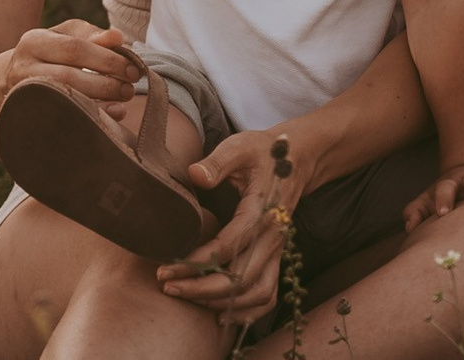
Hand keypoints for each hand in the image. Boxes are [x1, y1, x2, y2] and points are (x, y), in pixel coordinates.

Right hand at [0, 19, 145, 123]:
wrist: (4, 84)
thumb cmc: (45, 55)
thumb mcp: (61, 37)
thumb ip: (90, 35)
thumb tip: (119, 37)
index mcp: (34, 41)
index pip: (74, 48)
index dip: (107, 59)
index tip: (133, 66)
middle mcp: (24, 68)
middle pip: (70, 76)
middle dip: (107, 82)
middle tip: (131, 85)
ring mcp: (25, 96)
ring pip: (66, 100)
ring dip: (102, 100)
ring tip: (124, 96)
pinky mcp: (30, 119)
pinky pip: (65, 120)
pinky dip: (93, 117)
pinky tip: (112, 114)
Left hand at [151, 124, 307, 323]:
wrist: (296, 160)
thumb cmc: (261, 152)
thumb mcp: (239, 148)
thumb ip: (217, 162)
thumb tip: (195, 174)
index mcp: (260, 212)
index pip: (228, 247)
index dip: (197, 261)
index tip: (167, 265)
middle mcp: (272, 238)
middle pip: (240, 277)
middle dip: (202, 288)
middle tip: (167, 285)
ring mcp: (276, 251)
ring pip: (255, 292)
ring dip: (221, 301)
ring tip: (185, 297)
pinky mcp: (275, 256)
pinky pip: (267, 294)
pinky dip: (247, 311)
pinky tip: (220, 314)